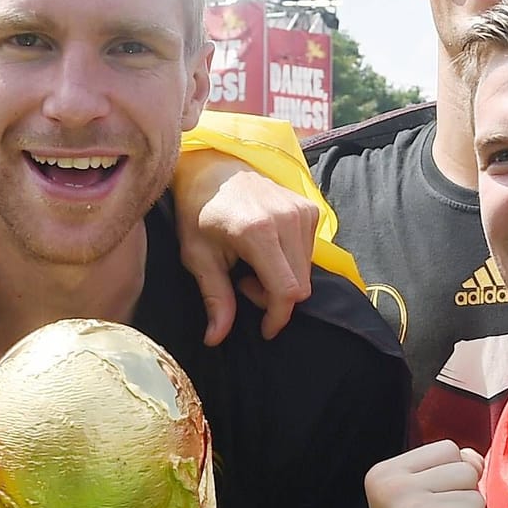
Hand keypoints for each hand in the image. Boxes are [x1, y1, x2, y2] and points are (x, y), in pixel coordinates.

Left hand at [173, 151, 317, 345]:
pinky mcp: (310, 208)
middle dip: (273, 299)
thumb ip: (214, 298)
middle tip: (242, 285)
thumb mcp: (197, 256)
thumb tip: (215, 339)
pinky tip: (265, 253)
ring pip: (305, 273)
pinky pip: (308, 254)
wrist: (213, 168)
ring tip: (251, 267)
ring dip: (281, 282)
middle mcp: (286, 219)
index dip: (277, 318)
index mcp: (257, 231)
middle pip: (299, 286)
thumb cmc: (199, 212)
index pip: (285, 291)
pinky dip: (289, 264)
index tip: (264, 330)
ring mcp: (302, 211)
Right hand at [364, 441, 490, 507]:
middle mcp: (392, 485)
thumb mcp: (420, 503)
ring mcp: (413, 506)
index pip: (447, 448)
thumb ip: (446, 473)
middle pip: (465, 469)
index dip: (450, 482)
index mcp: (383, 473)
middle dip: (462, 502)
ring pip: (477, 497)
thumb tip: (476, 457)